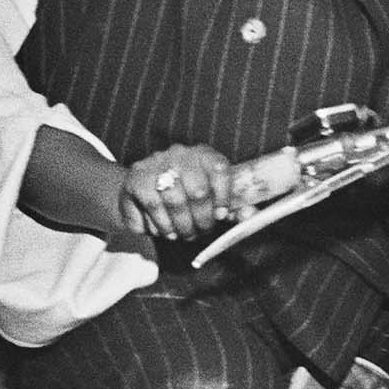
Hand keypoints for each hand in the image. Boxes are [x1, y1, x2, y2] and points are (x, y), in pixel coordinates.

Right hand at [118, 143, 240, 243]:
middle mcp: (181, 154)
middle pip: (198, 190)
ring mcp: (157, 163)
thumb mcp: (209, 199)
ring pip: (174, 201)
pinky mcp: (137, 178)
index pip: (220, 169)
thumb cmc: (183, 197)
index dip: (224, 197)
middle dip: (201, 220)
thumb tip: (250, 216)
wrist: (140, 191)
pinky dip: (160, 225)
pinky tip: (164, 230)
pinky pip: (152, 206)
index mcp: (203, 154)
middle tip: (199, 232)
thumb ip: (230, 208)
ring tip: (182, 234)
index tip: (220, 216)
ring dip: (180, 226)